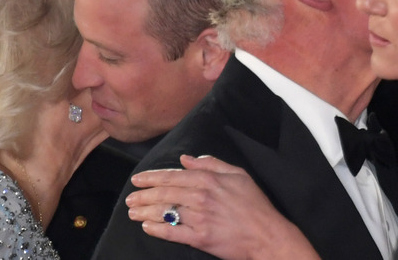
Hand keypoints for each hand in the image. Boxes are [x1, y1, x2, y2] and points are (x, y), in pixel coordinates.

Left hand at [127, 155, 319, 259]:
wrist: (267, 236)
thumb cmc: (255, 205)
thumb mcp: (238, 174)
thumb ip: (211, 163)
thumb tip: (187, 159)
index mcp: (209, 180)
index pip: (173, 176)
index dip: (152, 177)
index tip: (138, 179)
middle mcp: (201, 197)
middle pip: (164, 193)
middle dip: (143, 195)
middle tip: (130, 198)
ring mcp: (200, 218)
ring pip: (165, 212)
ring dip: (145, 211)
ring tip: (132, 212)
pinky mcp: (200, 238)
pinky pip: (172, 232)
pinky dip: (156, 229)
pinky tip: (146, 226)